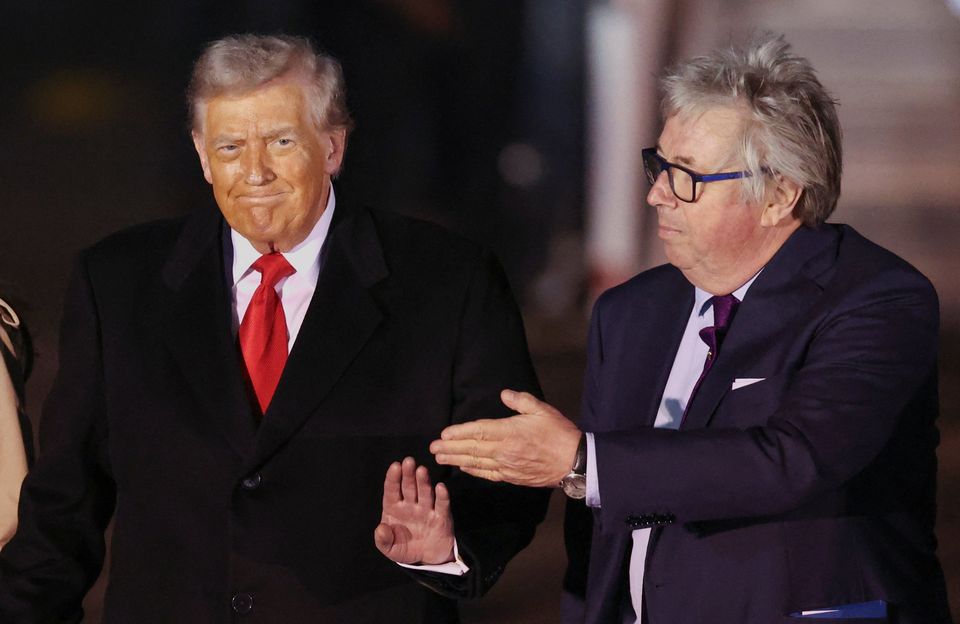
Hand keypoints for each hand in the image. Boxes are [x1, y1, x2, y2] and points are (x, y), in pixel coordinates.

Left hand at [374, 457, 454, 564]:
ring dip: (423, 481)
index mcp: (394, 508)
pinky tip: (440, 487)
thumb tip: (381, 529)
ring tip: (421, 470)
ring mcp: (426, 509)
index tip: (395, 467)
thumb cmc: (406, 548)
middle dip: (408, 474)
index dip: (393, 478)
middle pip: (409, 487)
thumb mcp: (390, 549)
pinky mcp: (441, 517)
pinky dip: (442, 496)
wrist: (427, 559)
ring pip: (425, 492)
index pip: (392, 490)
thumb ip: (383, 540)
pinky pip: (441, 505)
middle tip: (409, 461)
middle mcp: (411, 505)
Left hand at [430, 389, 581, 487]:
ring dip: (456, 460)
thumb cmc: (559, 433)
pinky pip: (487, 474)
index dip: (459, 433)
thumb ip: (520, 401)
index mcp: (510, 432)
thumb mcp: (542, 410)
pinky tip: (462, 468)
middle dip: (450, 448)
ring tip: (440, 458)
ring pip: (475, 463)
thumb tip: (504, 394)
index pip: (478, 431)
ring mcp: (506, 466)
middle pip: (471, 449)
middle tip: (432, 448)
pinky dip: (472, 471)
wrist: (574, 462)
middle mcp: (504, 451)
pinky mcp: (511, 477)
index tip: (443, 434)